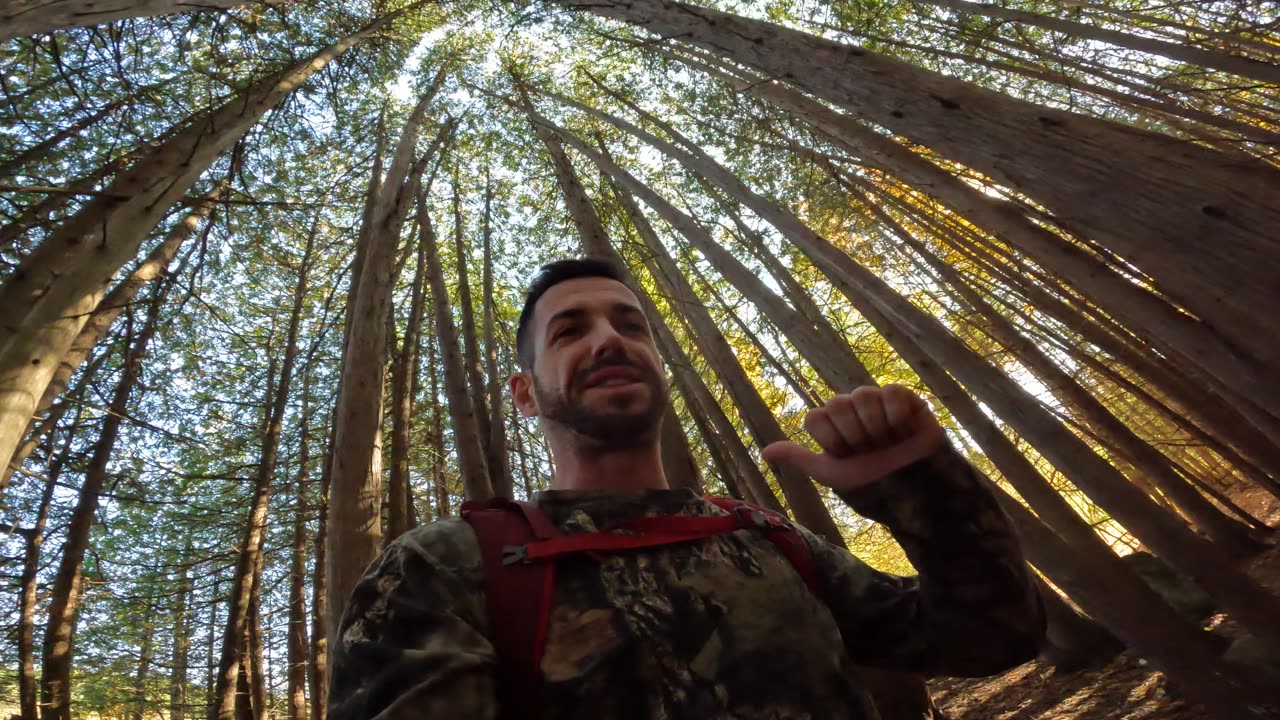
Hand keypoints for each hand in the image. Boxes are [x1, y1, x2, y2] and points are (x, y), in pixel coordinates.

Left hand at [761, 385, 945, 492]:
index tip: (847, 457)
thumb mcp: (832, 473)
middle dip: (855, 435)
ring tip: (889, 441)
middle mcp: (849, 406)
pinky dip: (897, 416)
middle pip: (836, 405)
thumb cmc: (873, 481)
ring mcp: (874, 399)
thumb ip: (799, 458)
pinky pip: (890, 393)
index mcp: (831, 422)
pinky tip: (904, 431)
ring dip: (876, 427)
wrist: (914, 488)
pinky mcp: (901, 395)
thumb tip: (763, 453)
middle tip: (871, 450)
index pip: (815, 417)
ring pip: (862, 396)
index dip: (833, 441)